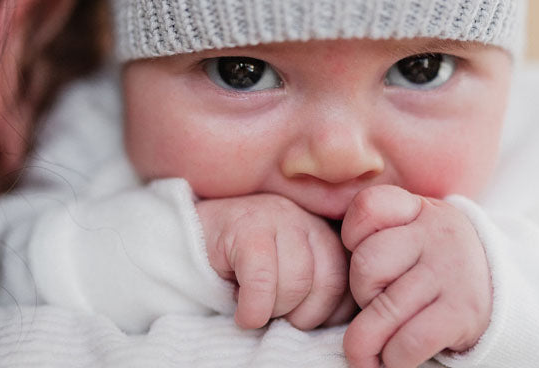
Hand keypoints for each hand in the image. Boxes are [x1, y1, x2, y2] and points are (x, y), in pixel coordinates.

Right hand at [197, 193, 352, 329]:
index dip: (326, 314)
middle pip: (328, 282)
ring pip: (297, 281)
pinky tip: (242, 312)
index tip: (298, 319)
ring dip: (275, 311)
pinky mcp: (245, 226)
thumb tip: (342, 321)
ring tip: (257, 308)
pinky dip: (253, 308)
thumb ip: (318, 286)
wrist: (193, 238)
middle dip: (302, 315)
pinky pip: (261, 279)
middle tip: (275, 315)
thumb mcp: (290, 273)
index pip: (346, 282)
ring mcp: (277, 217)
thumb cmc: (246, 267)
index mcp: (323, 233)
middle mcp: (305, 219)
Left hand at [341, 185, 491, 367]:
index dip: (352, 235)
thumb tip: (328, 260)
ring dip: (367, 340)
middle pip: (366, 264)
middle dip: (361, 293)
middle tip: (373, 304)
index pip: (366, 208)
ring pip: (383, 309)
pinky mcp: (462, 312)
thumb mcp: (413, 227)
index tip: (359, 251)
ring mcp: (450, 272)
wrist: (497, 285)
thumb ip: (378, 229)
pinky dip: (393, 360)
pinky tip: (394, 359)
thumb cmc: (433, 258)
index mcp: (417, 208)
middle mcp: (435, 234)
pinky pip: (409, 342)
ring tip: (369, 349)